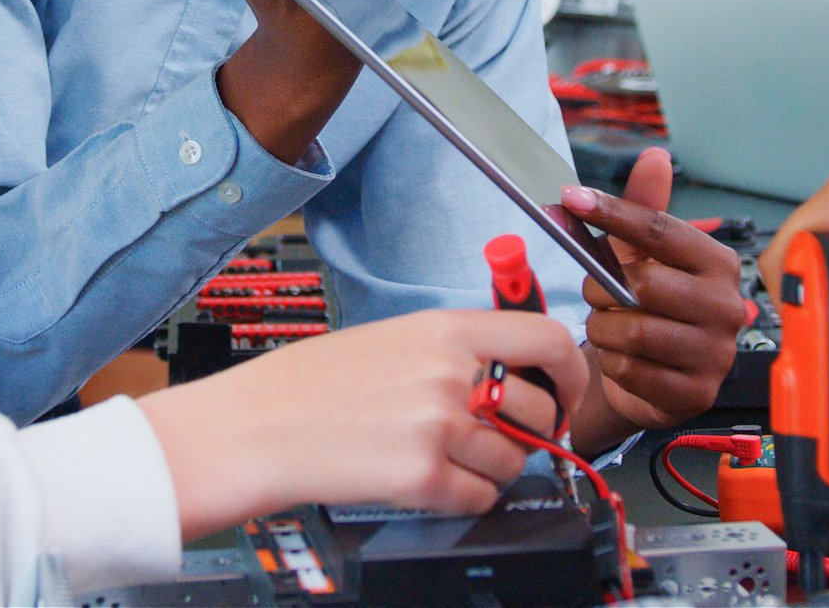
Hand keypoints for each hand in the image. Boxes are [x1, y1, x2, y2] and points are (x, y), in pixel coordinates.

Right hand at [136, 309, 588, 538]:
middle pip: (538, 410)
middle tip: (496, 440)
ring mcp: (437, 425)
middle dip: (528, 434)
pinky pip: (480, 497)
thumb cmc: (314, 385)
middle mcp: (449, 373)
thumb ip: (455, 352)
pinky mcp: (421, 476)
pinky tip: (425, 481)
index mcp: (444, 330)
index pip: (546, 338)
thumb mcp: (392, 341)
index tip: (567, 391)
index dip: (571, 371)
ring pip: (513, 460)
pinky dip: (463, 498)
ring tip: (443, 458)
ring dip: (491, 469)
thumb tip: (514, 373)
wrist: (257, 427)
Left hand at [558, 148, 747, 442]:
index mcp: (717, 263)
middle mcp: (726, 306)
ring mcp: (716, 353)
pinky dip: (613, 363)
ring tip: (608, 326)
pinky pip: (632, 371)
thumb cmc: (652, 306)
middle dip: (603, 289)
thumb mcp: (644, 254)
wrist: (659, 378)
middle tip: (596, 293)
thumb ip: (644, 208)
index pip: (660, 230)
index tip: (571, 198)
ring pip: (634, 331)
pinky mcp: (696, 393)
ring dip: (604, 328)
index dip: (612, 212)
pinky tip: (620, 358)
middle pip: (644, 285)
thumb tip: (654, 155)